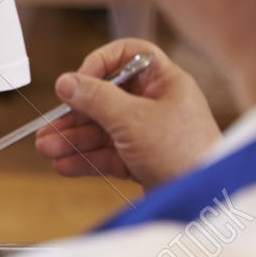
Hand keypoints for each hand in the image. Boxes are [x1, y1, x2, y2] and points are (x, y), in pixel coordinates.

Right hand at [35, 39, 219, 187]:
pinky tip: (65, 164)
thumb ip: (95, 98)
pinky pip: (108, 153)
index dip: (101, 63)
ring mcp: (150, 133)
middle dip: (74, 114)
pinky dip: (86, 158)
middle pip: (106, 98)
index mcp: (164, 83)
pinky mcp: (144, 159)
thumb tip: (67, 82)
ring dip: (73, 139)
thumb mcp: (132, 120)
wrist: (207, 201)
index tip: (79, 81)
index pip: (129, 55)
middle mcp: (157, 104)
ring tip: (48, 149)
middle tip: (49, 124)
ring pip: (103, 129)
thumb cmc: (186, 155)